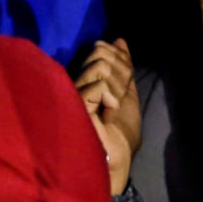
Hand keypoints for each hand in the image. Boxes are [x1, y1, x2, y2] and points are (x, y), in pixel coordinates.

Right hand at [76, 38, 140, 196]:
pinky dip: (111, 96)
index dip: (121, 58)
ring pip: (100, 63)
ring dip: (117, 85)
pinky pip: (99, 82)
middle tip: (119, 99)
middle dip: (121, 71)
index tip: (126, 80)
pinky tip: (108, 113)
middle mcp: (77, 83)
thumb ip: (124, 68)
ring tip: (113, 107)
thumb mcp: (128, 95)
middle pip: (101, 51)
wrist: (117, 161)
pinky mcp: (75, 103)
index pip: (103, 49)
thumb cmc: (121, 136)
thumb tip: (119, 39)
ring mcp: (74, 92)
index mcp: (89, 81)